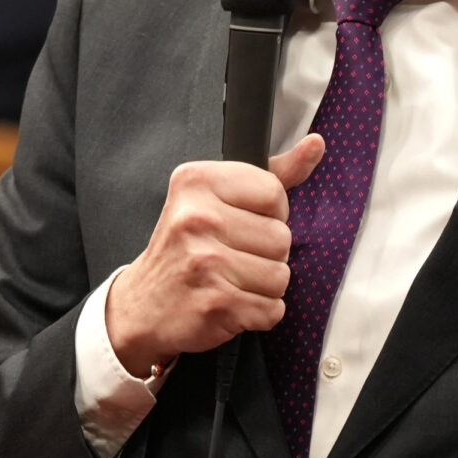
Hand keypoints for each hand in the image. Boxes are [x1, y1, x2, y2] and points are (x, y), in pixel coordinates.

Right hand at [105, 136, 325, 376]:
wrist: (141, 307)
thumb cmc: (184, 250)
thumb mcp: (215, 199)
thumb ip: (271, 174)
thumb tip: (317, 144)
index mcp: (196, 182)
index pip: (274, 193)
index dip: (268, 214)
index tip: (239, 225)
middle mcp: (196, 218)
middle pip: (281, 238)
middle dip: (266, 255)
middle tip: (229, 259)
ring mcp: (205, 263)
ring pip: (280, 276)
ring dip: (263, 287)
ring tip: (229, 282)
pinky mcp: (215, 304)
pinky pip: (272, 310)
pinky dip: (258, 314)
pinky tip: (230, 305)